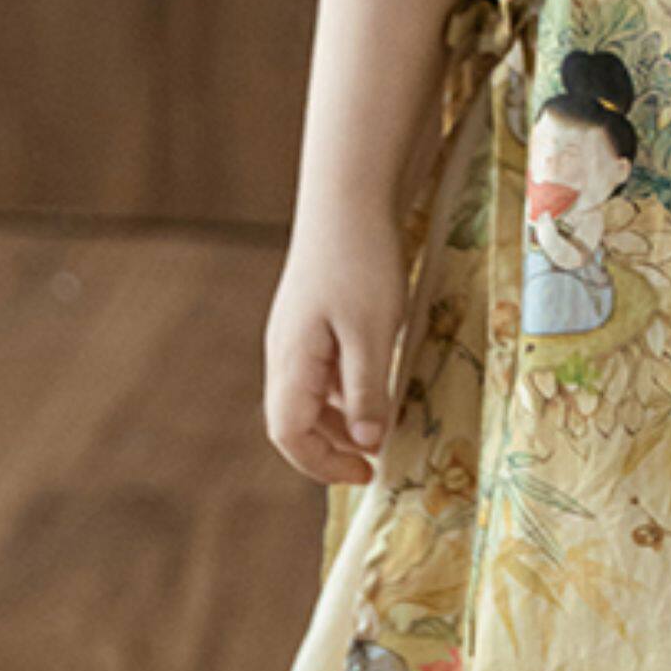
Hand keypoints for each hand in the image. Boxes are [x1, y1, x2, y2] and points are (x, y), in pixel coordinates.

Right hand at [264, 218, 408, 485]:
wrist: (350, 196)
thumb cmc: (361, 263)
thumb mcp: (373, 333)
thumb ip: (367, 392)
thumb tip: (366, 444)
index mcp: (291, 361)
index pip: (288, 434)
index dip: (322, 463)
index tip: (366, 474)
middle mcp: (285, 351)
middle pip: (295, 419)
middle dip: (332, 447)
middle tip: (376, 460)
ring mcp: (298, 332)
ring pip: (311, 394)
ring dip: (342, 418)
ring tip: (384, 423)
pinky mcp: (316, 315)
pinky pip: (324, 367)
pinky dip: (348, 386)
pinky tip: (382, 376)